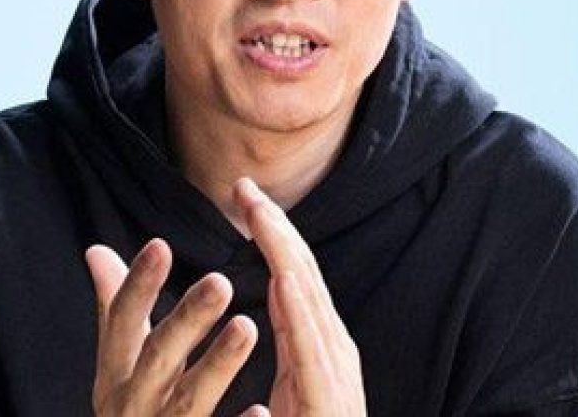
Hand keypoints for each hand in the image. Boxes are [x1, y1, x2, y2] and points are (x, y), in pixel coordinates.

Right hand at [85, 238, 260, 415]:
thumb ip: (116, 310)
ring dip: (216, 366)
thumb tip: (97, 249)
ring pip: (189, 403)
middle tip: (221, 280)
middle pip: (157, 359)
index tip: (160, 244)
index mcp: (117, 376)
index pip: (121, 323)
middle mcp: (133, 406)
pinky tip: (261, 411)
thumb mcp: (118, 364)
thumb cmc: (134, 411)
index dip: (138, 285)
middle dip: (186, 320)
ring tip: (247, 328)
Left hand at [234, 178, 366, 416]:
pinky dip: (295, 302)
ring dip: (281, 247)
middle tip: (244, 185)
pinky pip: (308, 339)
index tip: (244, 199)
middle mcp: (332, 347)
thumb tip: (274, 302)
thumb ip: (286, 346)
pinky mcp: (326, 391)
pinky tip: (278, 274)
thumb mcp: (290, 389)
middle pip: (302, 272)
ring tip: (256, 210)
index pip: (294, 277)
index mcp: (318, 344)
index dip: (272, 235)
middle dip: (275, 225)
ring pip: (306, 294)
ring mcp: (334, 366)